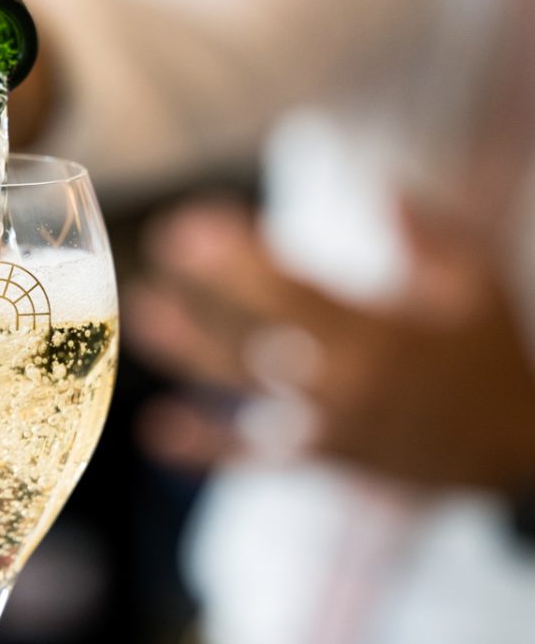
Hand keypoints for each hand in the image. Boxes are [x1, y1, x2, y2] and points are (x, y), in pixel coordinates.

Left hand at [124, 199, 534, 492]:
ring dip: (190, 353)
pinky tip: (157, 432)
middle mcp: (344, 381)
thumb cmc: (491, 357)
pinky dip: (205, 447)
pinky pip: (256, 457)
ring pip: (246, 388)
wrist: (514, 452)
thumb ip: (430, 235)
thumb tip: (382, 185)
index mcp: (379, 335)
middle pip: (258, 335)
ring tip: (145, 316)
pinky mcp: (323, 458)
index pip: (294, 291)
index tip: (192, 224)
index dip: (238, 258)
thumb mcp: (478, 287)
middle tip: (155, 253)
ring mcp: (328, 424)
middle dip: (206, 294)